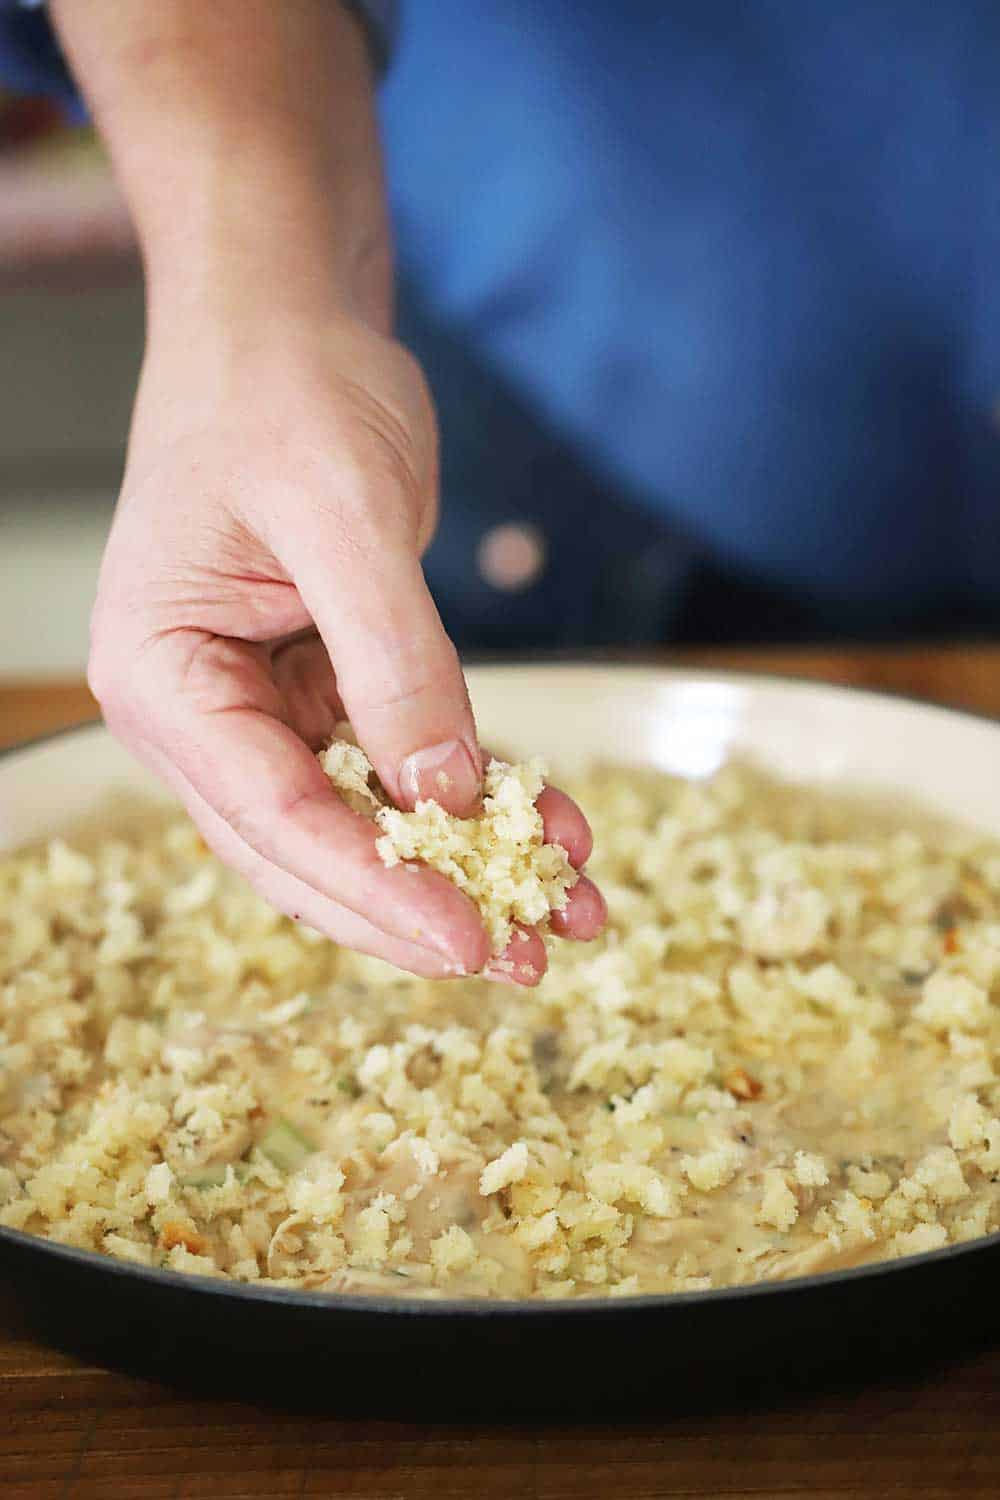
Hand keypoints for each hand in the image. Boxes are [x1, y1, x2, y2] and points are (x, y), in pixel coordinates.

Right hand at [88, 311, 605, 980]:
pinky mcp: (329, 684)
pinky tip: (557, 826)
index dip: (375, 889)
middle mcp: (202, 710)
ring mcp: (264, 703)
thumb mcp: (343, 514)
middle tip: (527, 959)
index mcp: (163, 677)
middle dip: (422, 908)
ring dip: (464, 868)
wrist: (290, 317)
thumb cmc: (284, 389)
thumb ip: (393, 660)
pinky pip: (403, 765)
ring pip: (365, 823)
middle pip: (311, 848)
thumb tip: (445, 796)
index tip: (470, 941)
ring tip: (568, 913)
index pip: (269, 814)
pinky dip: (477, 798)